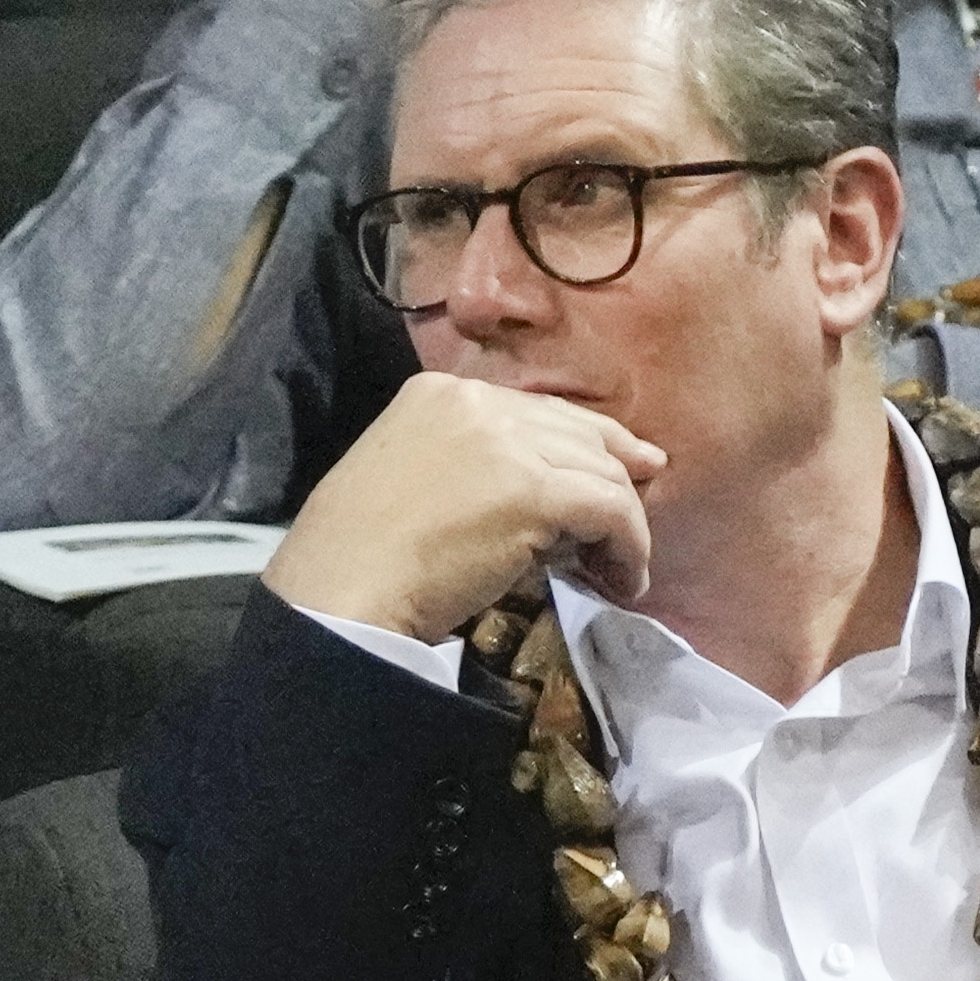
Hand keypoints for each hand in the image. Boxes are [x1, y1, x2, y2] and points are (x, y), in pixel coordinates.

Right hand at [268, 369, 659, 638]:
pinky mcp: (535, 490)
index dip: (588, 444)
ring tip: (620, 571)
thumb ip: (477, 466)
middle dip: (617, 478)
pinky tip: (622, 579)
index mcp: (441, 393)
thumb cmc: (364, 553)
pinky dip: (629, 547)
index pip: (539, 410)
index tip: (622, 472)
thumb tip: (549, 493)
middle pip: (580, 434)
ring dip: (625, 527)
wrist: (343, 588)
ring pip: (604, 474)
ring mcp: (508, 442)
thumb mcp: (415, 478)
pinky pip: (612, 511)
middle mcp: (478, 403)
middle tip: (636, 523)